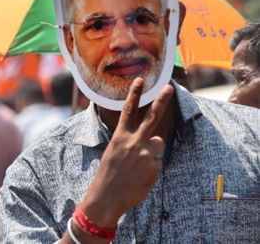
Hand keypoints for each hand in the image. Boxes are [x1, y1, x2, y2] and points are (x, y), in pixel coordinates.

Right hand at [81, 78, 173, 226]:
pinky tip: (140, 177)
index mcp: (120, 136)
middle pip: (152, 117)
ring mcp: (146, 154)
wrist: (107, 196)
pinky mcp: (155, 167)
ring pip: (158, 142)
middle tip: (169, 88)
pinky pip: (158, 162)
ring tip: (138, 164)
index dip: (135, 94)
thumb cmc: (108, 174)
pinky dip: (151, 169)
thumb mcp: (114, 152)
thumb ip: (130, 142)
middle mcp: (134, 142)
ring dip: (152, 150)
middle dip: (161, 101)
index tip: (140, 80)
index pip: (129, 110)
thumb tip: (148, 141)